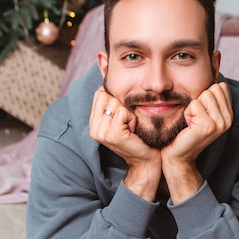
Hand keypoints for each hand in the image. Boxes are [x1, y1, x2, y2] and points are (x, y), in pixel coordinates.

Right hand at [89, 86, 161, 200]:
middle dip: (123, 106)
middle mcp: (93, 128)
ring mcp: (101, 132)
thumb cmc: (137, 138)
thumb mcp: (122, 119)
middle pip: (107, 96)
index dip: (116, 99)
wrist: (145, 161)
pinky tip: (133, 130)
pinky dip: (133, 119)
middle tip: (128, 123)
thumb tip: (107, 77)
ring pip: (115, 103)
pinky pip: (123, 112)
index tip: (123, 116)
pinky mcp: (112, 134)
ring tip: (131, 127)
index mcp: (93, 123)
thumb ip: (112, 103)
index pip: (100, 94)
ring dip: (129, 113)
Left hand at [161, 82, 232, 203]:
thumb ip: (210, 97)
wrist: (178, 155)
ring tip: (192, 121)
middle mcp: (228, 119)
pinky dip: (187, 113)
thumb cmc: (186, 131)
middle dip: (199, 100)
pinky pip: (194, 105)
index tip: (201, 112)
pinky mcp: (208, 126)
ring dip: (192, 107)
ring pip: (204, 95)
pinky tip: (188, 126)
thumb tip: (212, 74)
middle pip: (213, 89)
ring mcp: (219, 123)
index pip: (220, 86)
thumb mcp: (203, 111)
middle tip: (195, 118)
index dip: (205, 95)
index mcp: (229, 114)